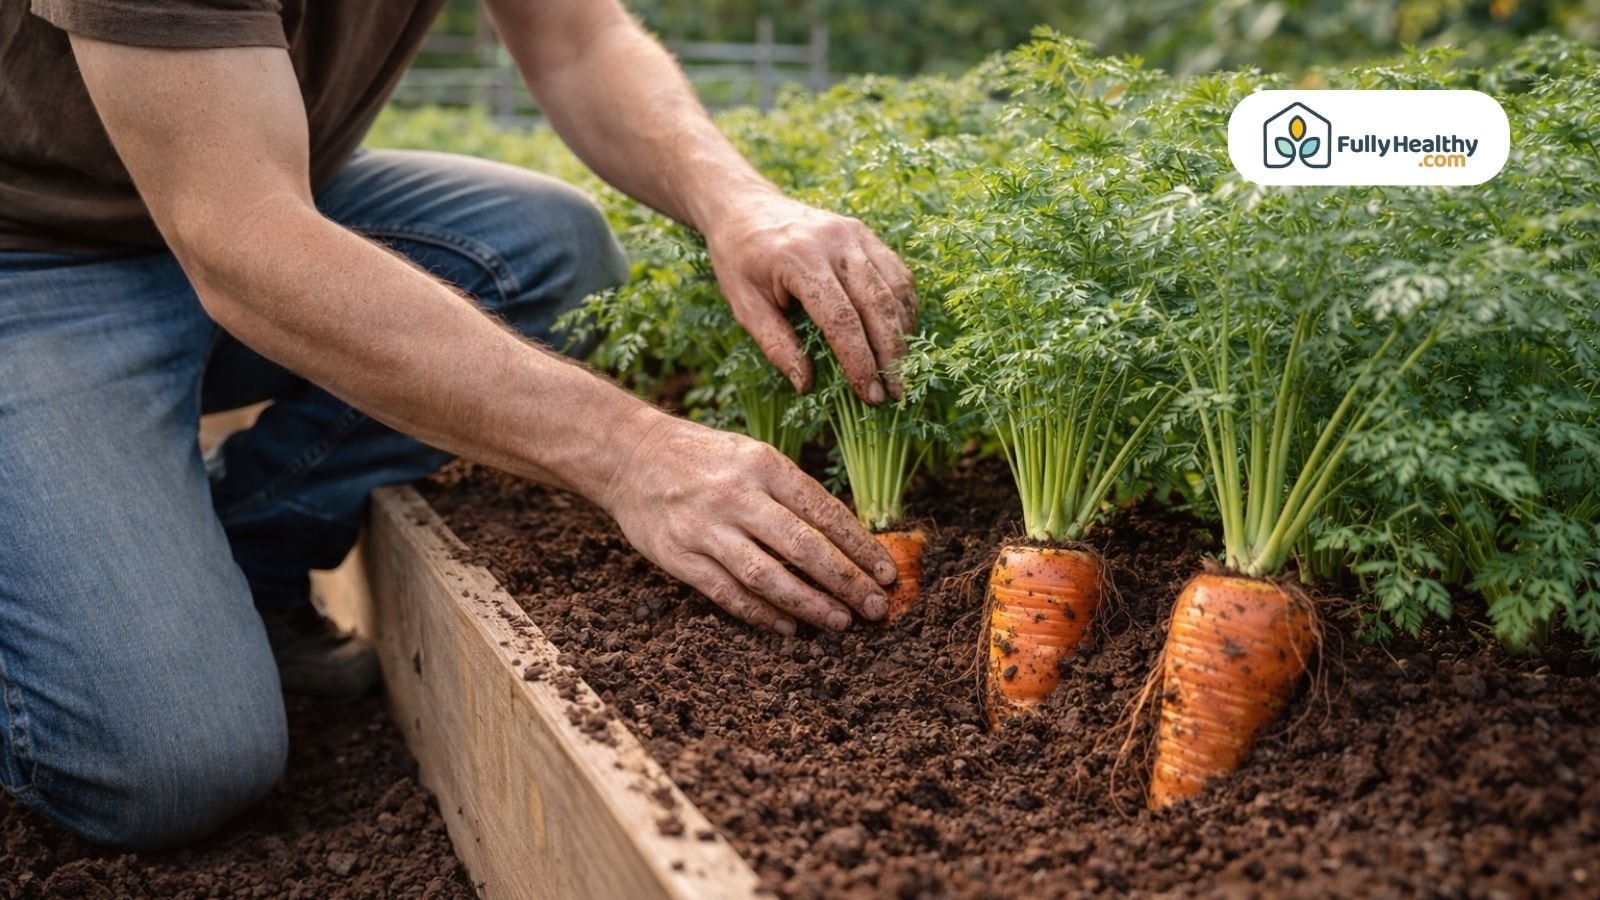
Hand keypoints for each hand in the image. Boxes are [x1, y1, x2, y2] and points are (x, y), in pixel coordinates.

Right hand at [599, 410, 897, 633]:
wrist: (629, 455)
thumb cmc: (703, 457)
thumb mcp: (752, 455)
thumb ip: (792, 492)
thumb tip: (845, 539)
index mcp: (763, 465)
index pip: (823, 511)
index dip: (859, 546)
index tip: (886, 573)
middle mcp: (736, 496)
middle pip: (803, 547)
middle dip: (845, 581)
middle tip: (875, 607)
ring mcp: (705, 529)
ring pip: (767, 576)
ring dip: (809, 603)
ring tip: (840, 622)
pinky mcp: (679, 557)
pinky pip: (727, 593)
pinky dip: (760, 614)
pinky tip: (788, 628)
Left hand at [705, 191, 917, 402]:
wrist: (744, 207)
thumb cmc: (739, 260)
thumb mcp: (744, 305)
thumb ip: (776, 345)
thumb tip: (806, 385)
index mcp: (799, 260)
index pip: (840, 319)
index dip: (859, 361)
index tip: (869, 394)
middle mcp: (834, 242)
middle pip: (876, 305)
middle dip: (890, 355)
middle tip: (895, 393)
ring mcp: (854, 234)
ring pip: (894, 289)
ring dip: (902, 334)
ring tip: (900, 370)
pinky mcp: (865, 233)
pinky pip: (897, 274)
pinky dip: (904, 308)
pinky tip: (900, 337)